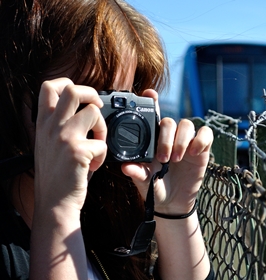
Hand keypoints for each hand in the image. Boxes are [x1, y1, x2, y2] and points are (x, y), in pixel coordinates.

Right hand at [34, 78, 106, 212]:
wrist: (53, 203)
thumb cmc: (56, 175)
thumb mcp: (48, 145)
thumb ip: (59, 126)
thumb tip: (84, 110)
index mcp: (43, 124)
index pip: (49, 87)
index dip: (68, 83)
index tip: (82, 96)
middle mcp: (51, 127)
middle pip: (73, 90)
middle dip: (93, 94)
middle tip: (99, 109)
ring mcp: (64, 138)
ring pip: (93, 112)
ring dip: (102, 128)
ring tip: (98, 144)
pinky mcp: (78, 151)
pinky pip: (102, 143)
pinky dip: (103, 154)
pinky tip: (94, 164)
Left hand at [121, 89, 212, 214]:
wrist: (172, 203)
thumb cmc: (155, 187)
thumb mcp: (144, 181)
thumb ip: (137, 172)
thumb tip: (126, 167)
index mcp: (154, 139)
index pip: (154, 115)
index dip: (152, 102)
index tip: (150, 95)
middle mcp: (170, 137)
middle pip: (170, 121)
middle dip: (166, 138)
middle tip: (163, 159)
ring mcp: (187, 141)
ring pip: (187, 125)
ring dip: (181, 141)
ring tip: (176, 159)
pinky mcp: (202, 149)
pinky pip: (206, 133)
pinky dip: (201, 140)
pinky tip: (194, 152)